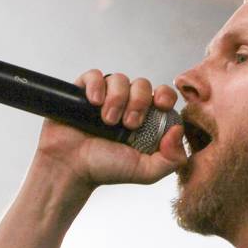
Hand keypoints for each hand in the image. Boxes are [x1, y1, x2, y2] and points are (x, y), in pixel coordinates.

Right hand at [32, 70, 187, 190]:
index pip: (163, 95)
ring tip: (107, 120)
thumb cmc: (106, 169)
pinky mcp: (82, 92)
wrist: (71, 169)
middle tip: (129, 124)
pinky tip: (93, 103)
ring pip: (119, 78)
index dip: (165, 95)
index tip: (160, 105)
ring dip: (117, 98)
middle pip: (143, 84)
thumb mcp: (146, 172)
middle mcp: (126, 105)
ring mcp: (104, 97)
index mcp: (145, 119)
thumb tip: (177, 130)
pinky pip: (94, 75)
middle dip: (138, 102)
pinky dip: (96, 85)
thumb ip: (171, 159)